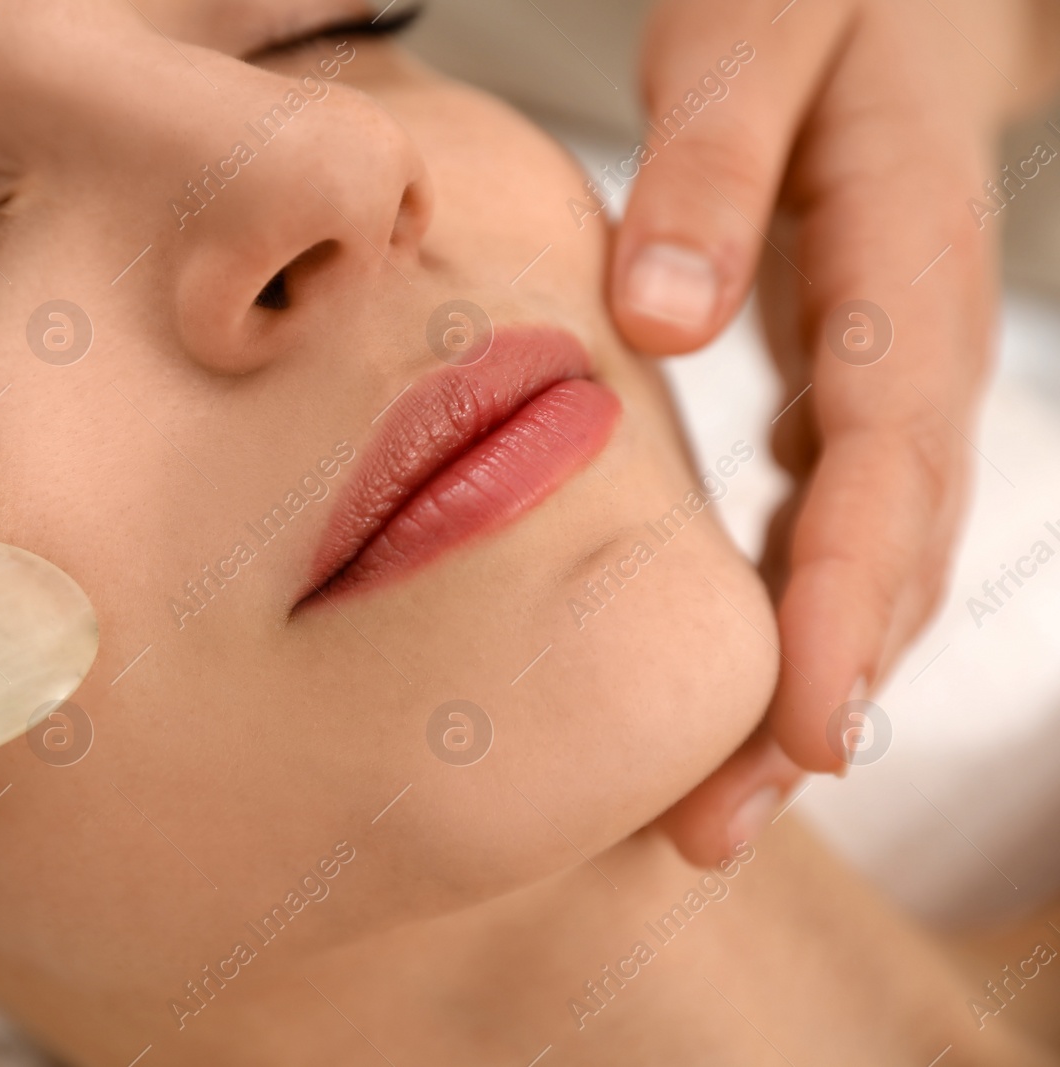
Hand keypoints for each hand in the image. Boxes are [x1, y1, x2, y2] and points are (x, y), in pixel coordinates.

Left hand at [611, 0, 1059, 863]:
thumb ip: (712, 160)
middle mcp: (915, 342)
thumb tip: (659, 318)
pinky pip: (834, 519)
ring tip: (711, 809)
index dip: (850, 596)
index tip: (802, 724)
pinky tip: (729, 686)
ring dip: (801, 680)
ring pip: (866, 554)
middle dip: (817, 691)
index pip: (888, 454)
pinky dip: (789, 610)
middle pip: (885, 544)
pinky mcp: (850, 385)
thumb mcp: (754, 32)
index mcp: (902, 257)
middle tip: (716, 828)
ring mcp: (891, 373)